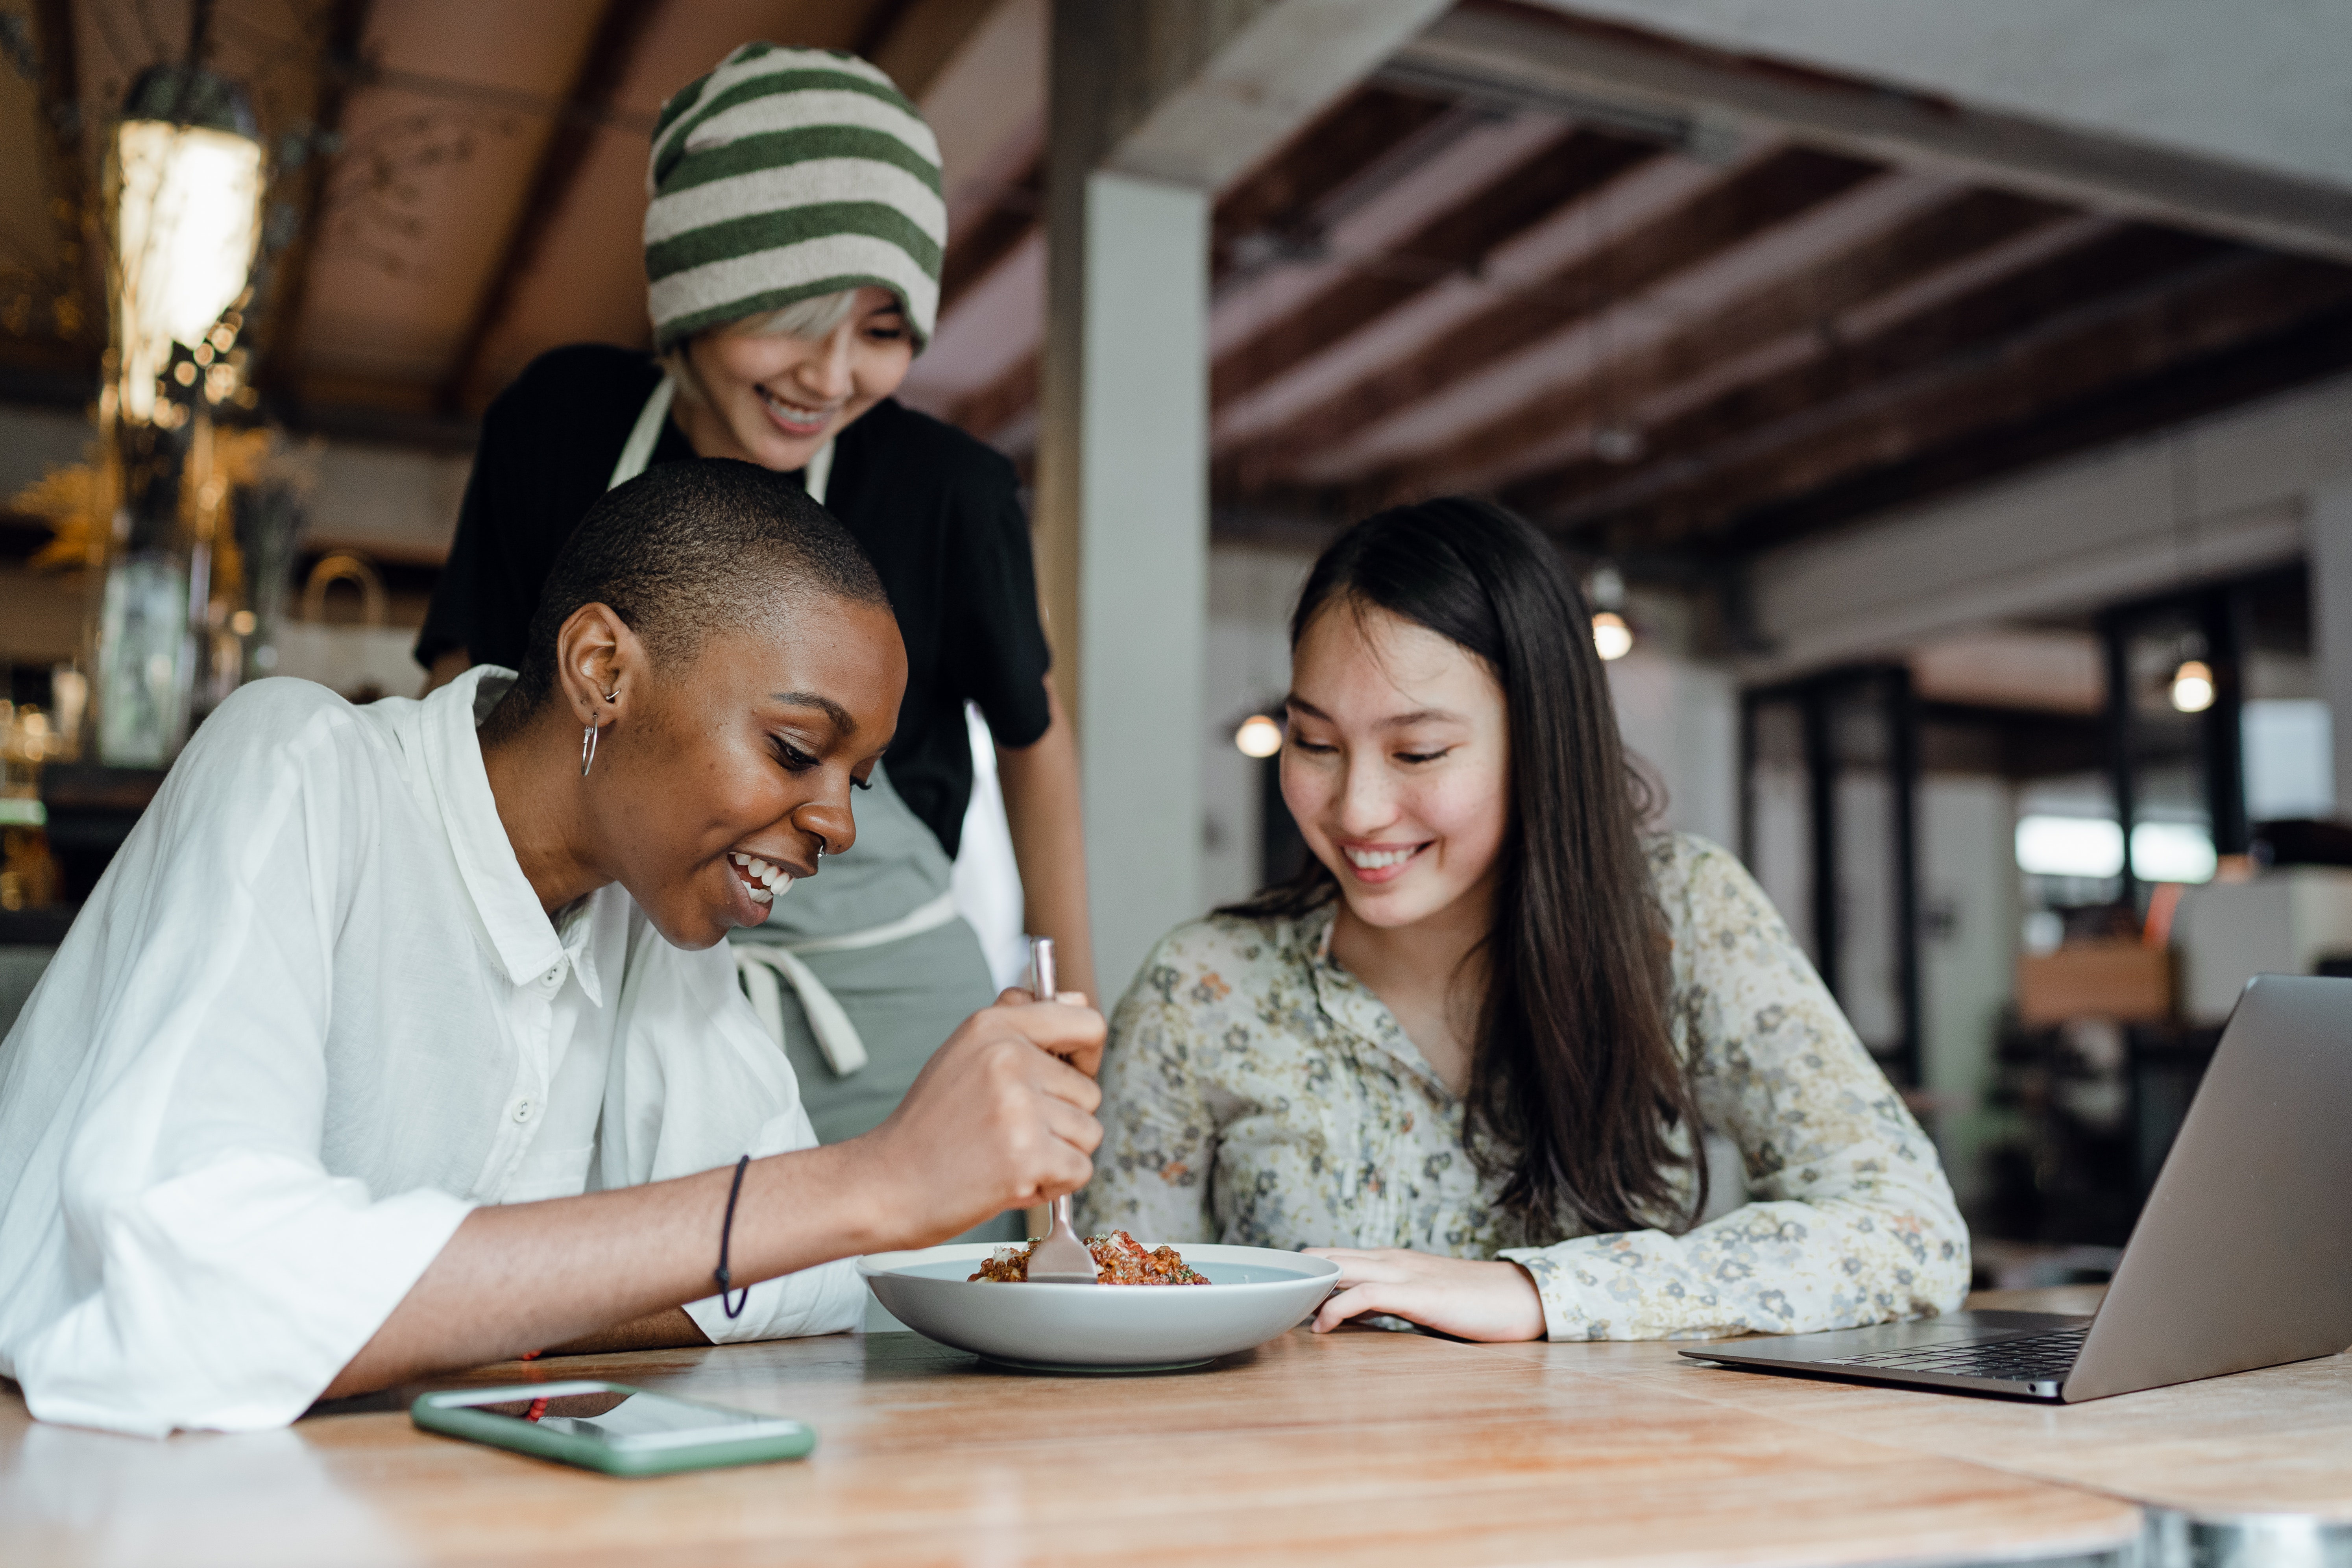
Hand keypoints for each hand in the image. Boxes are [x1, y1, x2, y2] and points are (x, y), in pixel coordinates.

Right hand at [856, 995, 1105, 1246]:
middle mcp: (1008, 1059)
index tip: (1069, 1075)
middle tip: (1008, 1132)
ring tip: (1006, 1154)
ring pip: (1088, 1133)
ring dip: (1057, 1154)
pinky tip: (1011, 1179)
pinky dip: (1053, 1184)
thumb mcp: (964, 1052)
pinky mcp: (1027, 1156)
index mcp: (994, 1027)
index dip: (1087, 1055)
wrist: (886, 1185)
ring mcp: (1019, 1108)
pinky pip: (1080, 1170)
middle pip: (1090, 1091)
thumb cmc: (929, 1126)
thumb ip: (1020, 1020)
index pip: (1086, 1023)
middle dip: (1060, 1120)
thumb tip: (1077, 1000)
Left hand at [1305, 1248, 1546, 1340]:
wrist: (1521, 1298)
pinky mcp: (1417, 1294)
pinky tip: (1322, 1327)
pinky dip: (1336, 1309)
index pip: (1333, 1257)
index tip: (1281, 1299)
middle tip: (1274, 1307)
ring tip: (1285, 1316)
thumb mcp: (1420, 1300)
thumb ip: (1387, 1303)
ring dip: (1307, 1292)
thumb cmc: (1474, 1304)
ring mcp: (1403, 1273)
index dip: (1303, 1275)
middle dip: (1295, 1281)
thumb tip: (1351, 1317)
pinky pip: (1365, 1294)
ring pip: (1338, 1268)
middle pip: (1325, 1257)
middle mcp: (1391, 1260)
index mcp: (1391, 1261)